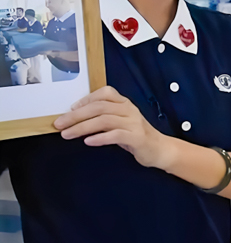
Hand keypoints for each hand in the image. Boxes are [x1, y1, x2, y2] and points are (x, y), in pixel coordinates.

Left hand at [54, 86, 170, 168]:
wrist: (159, 149)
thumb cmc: (135, 135)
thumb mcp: (120, 122)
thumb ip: (104, 117)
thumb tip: (75, 117)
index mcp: (125, 104)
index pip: (105, 93)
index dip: (86, 99)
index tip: (70, 108)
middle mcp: (130, 110)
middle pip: (100, 107)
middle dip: (76, 115)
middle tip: (59, 124)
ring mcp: (134, 123)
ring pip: (104, 120)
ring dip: (82, 127)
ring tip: (67, 134)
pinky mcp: (137, 138)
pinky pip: (116, 135)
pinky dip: (100, 138)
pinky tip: (89, 142)